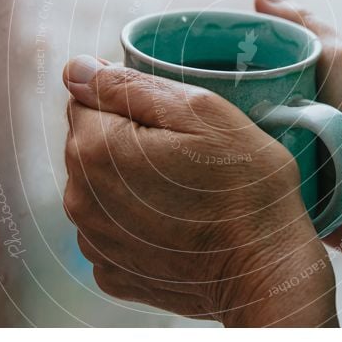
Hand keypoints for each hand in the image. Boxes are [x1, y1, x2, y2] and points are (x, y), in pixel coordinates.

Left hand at [62, 57, 337, 325]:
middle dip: (126, 139)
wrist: (266, 270)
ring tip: (182, 191)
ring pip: (99, 186)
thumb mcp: (201, 111)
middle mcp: (79, 198)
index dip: (130, 102)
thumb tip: (75, 69)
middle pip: (89, 143)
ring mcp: (93, 242)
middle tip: (184, 154)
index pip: (85, 99)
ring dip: (129, 180)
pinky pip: (112, 227)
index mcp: (95, 149)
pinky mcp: (112, 272)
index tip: (171, 122)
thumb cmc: (245, 185)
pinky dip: (135, 221)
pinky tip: (175, 225)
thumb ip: (129, 85)